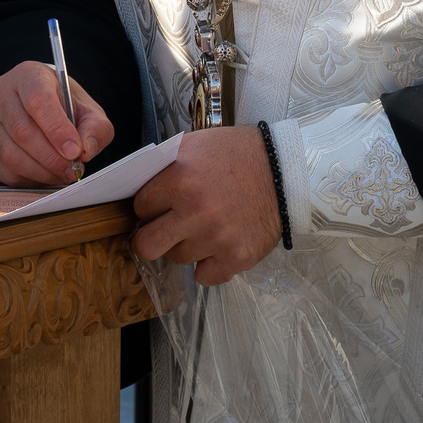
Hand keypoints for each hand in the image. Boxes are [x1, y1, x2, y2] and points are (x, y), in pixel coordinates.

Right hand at [0, 61, 114, 186]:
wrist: (37, 106)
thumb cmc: (63, 107)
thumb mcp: (87, 110)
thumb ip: (95, 127)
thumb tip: (85, 149)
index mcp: (28, 75)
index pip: (37, 101)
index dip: (56, 129)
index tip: (75, 151)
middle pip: (22, 131)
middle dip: (51, 158)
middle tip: (72, 171)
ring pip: (9, 153)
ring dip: (39, 172)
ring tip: (60, 175)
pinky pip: (0, 169)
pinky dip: (24, 179)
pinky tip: (42, 176)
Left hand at [132, 127, 278, 285]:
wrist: (285, 171)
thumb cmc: (237, 155)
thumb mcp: (196, 145)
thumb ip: (165, 168)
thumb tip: (138, 190)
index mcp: (180, 178)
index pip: (140, 207)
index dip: (150, 205)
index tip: (161, 205)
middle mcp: (195, 210)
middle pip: (146, 245)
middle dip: (151, 237)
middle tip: (165, 229)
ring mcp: (216, 237)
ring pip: (177, 259)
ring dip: (186, 246)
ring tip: (205, 227)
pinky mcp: (236, 257)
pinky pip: (204, 276)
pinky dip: (209, 264)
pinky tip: (219, 244)